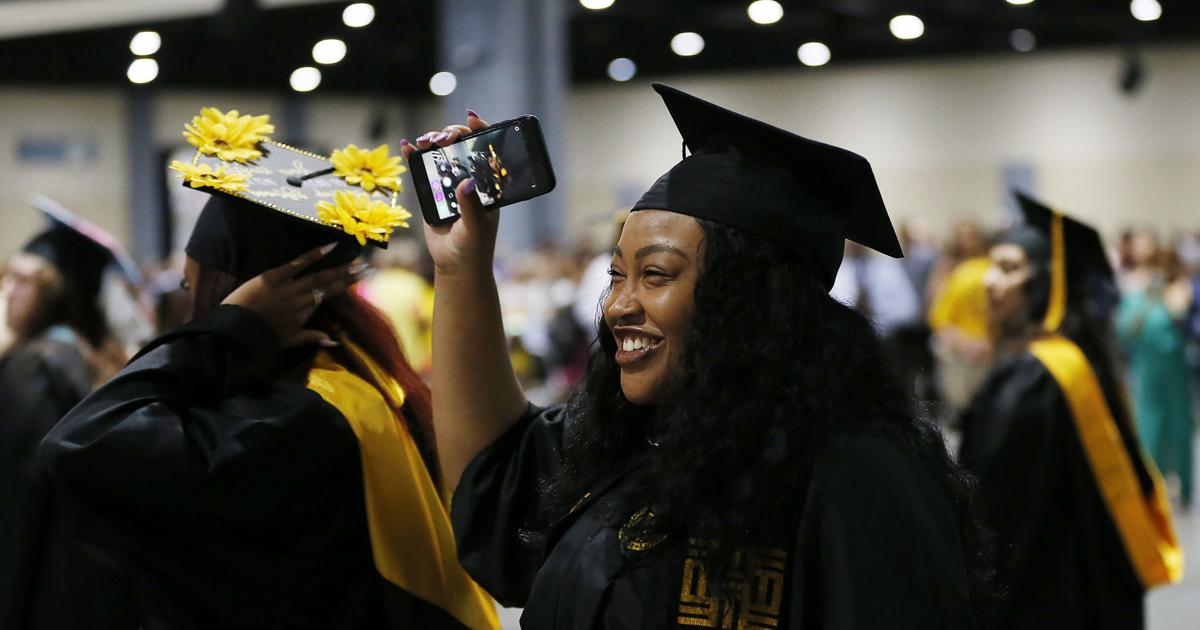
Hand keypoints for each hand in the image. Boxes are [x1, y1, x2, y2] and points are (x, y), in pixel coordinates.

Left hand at [221, 244, 364, 347]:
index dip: (346, 285)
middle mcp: (302, 299)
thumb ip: (313, 338)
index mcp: (305, 313)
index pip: (329, 295)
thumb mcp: (289, 341)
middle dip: (349, 275)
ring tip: (355, 260)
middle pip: (328, 285)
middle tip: (367, 267)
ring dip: (338, 268)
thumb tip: (336, 341)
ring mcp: (289, 287)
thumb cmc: (261, 337)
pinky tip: (328, 247)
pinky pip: (297, 264)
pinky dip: (313, 255)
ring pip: (318, 276)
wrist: (237, 332)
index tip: (361, 278)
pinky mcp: (274, 277)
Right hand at [401, 111, 497, 275]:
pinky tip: (406, 145)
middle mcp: (468, 177)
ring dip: (432, 141)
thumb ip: (471, 205)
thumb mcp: (476, 226)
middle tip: (442, 139)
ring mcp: (448, 182)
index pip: (486, 149)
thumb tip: (466, 182)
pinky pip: (421, 168)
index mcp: (486, 182)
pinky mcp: (430, 190)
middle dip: (451, 134)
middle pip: (460, 145)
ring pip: (440, 153)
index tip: (471, 119)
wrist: (454, 265)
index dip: (480, 130)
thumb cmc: (474, 246)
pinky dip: (412, 155)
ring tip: (424, 142)